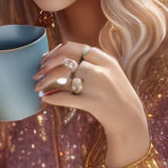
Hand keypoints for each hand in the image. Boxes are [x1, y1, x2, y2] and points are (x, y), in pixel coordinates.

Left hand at [33, 41, 148, 145]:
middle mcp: (102, 69)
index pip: (76, 47)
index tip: (46, 58)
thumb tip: (63, 61)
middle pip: (66, 59)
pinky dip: (51, 97)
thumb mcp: (111, 74)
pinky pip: (65, 97)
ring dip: (46, 81)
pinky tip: (44, 98)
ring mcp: (97, 85)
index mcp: (106, 60)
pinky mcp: (92, 102)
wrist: (130, 120)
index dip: (57, 51)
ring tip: (38, 87)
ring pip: (63, 75)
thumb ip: (93, 64)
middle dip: (47, 65)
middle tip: (37, 73)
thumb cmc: (116, 97)